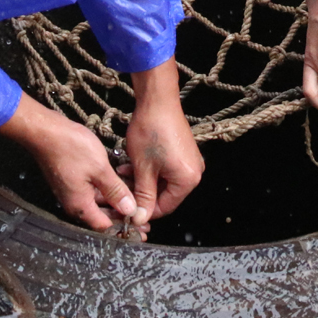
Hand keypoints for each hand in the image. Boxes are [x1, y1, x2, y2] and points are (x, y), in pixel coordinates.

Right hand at [0, 93, 139, 231]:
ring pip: (98, 203)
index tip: (142, 230)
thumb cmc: (71, 148)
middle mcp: (74, 203)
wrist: (44, 131)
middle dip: (122, 218)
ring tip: (135, 202)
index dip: (125, 229)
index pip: (105, 226)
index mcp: (80, 205)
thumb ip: (116, 191)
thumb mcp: (100, 169)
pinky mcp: (72, 180)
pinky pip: (92, 191)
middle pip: (101, 217)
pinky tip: (120, 185)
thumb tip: (130, 210)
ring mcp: (72, 191)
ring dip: (116, 203)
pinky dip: (107, 191)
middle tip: (143, 219)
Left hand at [120, 60, 203, 220]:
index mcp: (188, 180)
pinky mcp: (184, 152)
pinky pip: (167, 170)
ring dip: (143, 180)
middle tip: (122, 189)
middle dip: (141, 193)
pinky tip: (133, 164)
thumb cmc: (151, 131)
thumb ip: (143, 196)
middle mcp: (194, 173)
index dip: (144, 210)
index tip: (127, 209)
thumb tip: (140, 218)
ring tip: (124, 172)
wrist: (158, 99)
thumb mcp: (143, 168)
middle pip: (165, 195)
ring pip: (163, 182)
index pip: (165, 208)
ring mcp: (190, 161)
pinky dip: (150, 170)